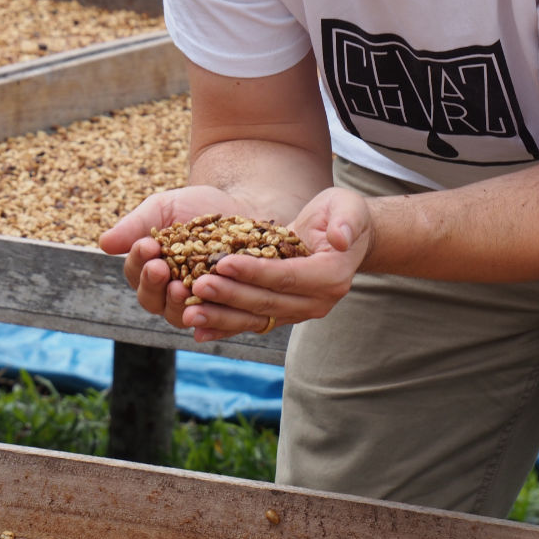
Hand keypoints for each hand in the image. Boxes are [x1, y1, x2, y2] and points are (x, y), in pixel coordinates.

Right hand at [99, 185, 248, 329]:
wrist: (243, 205)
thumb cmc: (197, 206)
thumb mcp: (165, 209)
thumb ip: (137, 225)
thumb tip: (104, 243)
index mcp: (150, 271)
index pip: (135, 274)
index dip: (139, 261)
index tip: (147, 245)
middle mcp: (169, 294)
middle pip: (153, 301)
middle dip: (154, 285)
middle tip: (160, 269)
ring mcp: (198, 304)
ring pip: (180, 315)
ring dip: (178, 304)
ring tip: (182, 287)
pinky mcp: (226, 309)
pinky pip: (217, 320)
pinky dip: (212, 316)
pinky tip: (213, 304)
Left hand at [183, 187, 373, 342]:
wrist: (344, 237)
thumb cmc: (342, 214)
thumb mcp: (348, 207)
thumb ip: (346, 221)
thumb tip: (339, 239)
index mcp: (331, 276)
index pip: (287, 276)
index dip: (255, 272)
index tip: (224, 263)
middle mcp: (316, 301)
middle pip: (267, 302)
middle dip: (230, 295)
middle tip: (198, 286)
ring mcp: (299, 312)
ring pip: (256, 319)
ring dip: (221, 318)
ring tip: (190, 314)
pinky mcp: (283, 315)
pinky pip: (252, 323)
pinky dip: (225, 328)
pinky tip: (198, 332)